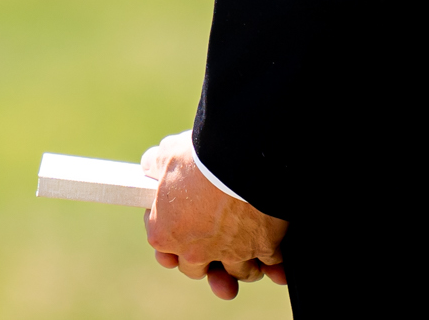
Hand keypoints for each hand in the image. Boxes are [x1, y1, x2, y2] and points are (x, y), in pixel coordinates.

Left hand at [142, 132, 287, 297]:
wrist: (241, 155)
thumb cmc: (199, 157)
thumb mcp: (166, 155)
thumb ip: (156, 168)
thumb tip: (152, 169)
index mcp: (167, 233)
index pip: (162, 247)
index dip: (171, 233)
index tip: (179, 225)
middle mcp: (197, 251)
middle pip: (197, 269)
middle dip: (203, 259)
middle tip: (210, 246)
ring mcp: (232, 252)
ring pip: (237, 272)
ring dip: (241, 266)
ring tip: (245, 254)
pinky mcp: (264, 247)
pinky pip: (272, 263)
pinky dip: (275, 263)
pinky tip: (275, 259)